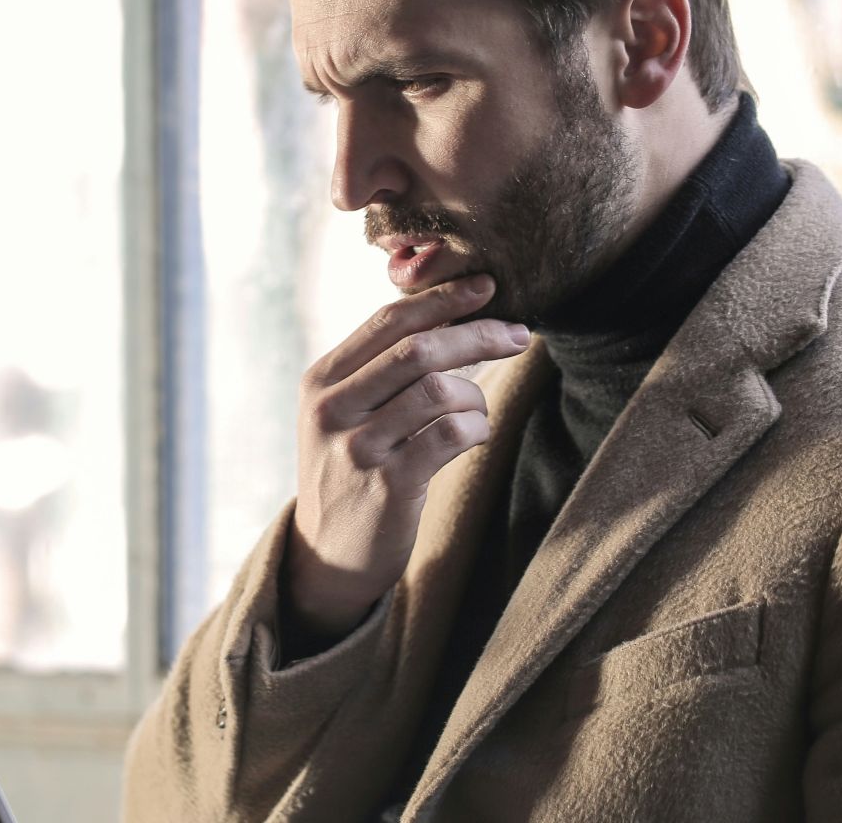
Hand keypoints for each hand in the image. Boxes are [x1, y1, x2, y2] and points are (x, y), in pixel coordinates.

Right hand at [282, 274, 531, 638]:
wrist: (327, 555)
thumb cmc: (351, 471)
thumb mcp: (343, 414)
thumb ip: (378, 369)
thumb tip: (447, 314)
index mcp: (322, 380)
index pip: (388, 322)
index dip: (442, 299)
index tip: (486, 286)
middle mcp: (333, 408)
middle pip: (418, 349)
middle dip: (477, 334)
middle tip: (519, 334)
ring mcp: (357, 447)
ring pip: (439, 390)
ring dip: (476, 395)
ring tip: (478, 411)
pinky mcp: (387, 486)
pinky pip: (451, 435)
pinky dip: (476, 428)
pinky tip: (474, 436)